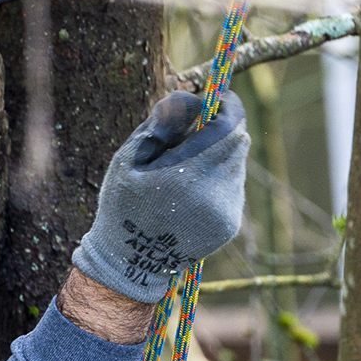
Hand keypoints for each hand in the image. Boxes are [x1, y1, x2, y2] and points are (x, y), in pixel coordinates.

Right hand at [72, 90, 249, 303]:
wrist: (132, 263)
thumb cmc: (123, 205)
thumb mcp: (129, 158)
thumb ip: (162, 124)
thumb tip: (195, 99)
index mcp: (187, 175)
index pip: (229, 127)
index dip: (227, 106)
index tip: (215, 97)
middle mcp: (214, 194)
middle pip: (238, 142)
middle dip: (222, 128)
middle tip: (196, 127)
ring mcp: (226, 212)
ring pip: (237, 163)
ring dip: (220, 153)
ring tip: (186, 164)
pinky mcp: (230, 224)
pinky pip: (234, 185)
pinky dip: (219, 177)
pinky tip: (191, 188)